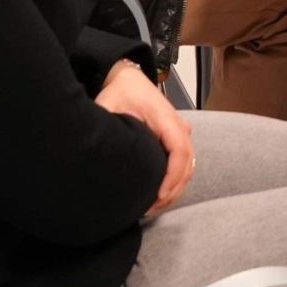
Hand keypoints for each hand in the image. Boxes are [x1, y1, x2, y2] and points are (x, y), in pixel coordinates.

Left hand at [95, 59, 192, 213]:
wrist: (128, 79)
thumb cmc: (120, 91)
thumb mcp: (108, 106)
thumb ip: (107, 127)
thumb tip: (97, 152)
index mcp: (164, 116)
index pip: (179, 149)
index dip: (172, 175)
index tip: (159, 194)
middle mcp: (177, 124)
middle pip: (188, 163)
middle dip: (173, 189)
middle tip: (152, 208)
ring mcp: (180, 131)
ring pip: (189, 166)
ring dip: (176, 188)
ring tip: (154, 206)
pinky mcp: (176, 138)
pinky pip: (184, 163)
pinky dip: (175, 180)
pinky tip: (160, 194)